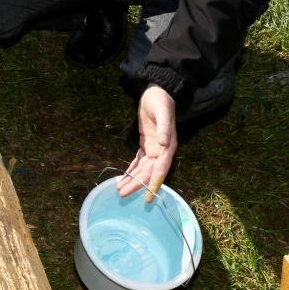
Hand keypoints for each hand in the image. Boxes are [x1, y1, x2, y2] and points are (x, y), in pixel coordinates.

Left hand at [117, 85, 177, 201]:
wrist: (157, 92)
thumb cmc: (161, 102)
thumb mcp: (162, 112)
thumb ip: (163, 128)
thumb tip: (164, 143)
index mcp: (168, 146)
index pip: (161, 169)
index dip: (154, 183)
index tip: (148, 197)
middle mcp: (162, 150)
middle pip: (149, 172)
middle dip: (137, 184)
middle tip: (122, 194)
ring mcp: (154, 148)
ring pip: (142, 169)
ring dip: (132, 179)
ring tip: (120, 190)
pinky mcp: (146, 144)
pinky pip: (139, 161)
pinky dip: (132, 169)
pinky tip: (125, 178)